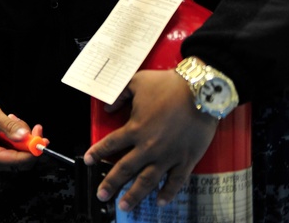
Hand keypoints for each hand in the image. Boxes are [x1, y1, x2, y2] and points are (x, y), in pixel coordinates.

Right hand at [0, 99, 43, 171]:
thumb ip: (9, 126)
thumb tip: (24, 136)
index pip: (19, 161)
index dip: (33, 150)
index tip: (40, 136)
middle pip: (23, 161)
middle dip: (31, 143)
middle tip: (35, 127)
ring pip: (23, 154)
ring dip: (24, 137)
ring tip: (13, 120)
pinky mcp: (2, 154)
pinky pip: (18, 150)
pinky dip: (20, 137)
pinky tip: (12, 125)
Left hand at [84, 69, 218, 211]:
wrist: (201, 92)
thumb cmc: (168, 85)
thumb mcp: (136, 83)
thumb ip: (119, 95)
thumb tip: (107, 107)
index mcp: (135, 129)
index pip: (110, 144)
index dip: (97, 153)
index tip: (88, 161)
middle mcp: (149, 147)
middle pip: (125, 169)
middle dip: (111, 183)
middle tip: (101, 195)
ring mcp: (168, 156)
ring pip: (147, 181)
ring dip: (134, 195)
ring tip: (124, 206)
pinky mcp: (186, 160)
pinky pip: (176, 181)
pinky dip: (168, 193)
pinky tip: (160, 202)